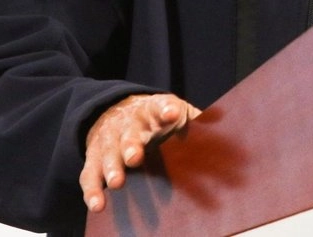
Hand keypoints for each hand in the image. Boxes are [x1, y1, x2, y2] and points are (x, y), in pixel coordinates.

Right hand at [80, 93, 201, 213]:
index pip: (159, 107)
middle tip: (135, 157)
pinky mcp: (94, 158)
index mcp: (151, 111)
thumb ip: (195, 120)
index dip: (165, 110)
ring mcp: (109, 142)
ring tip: (118, 182)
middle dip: (131, 146)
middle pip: (129, 135)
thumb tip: (223, 123)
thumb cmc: (154, 117)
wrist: (114, 108)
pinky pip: (90, 174)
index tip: (172, 113)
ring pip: (108, 155)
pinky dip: (92, 190)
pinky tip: (98, 205)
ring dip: (112, 168)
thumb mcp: (174, 112)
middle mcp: (128, 126)